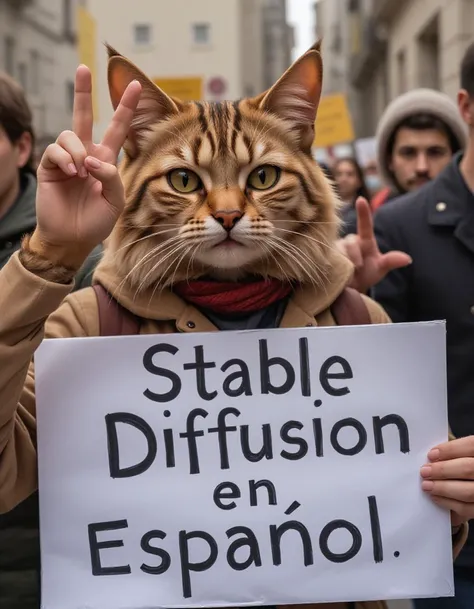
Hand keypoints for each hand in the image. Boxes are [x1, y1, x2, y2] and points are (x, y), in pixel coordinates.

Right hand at [34, 65, 141, 267]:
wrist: (72, 238)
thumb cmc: (96, 221)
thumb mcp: (115, 201)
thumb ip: (112, 178)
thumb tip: (94, 158)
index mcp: (106, 160)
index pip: (117, 128)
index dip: (125, 107)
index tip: (134, 85)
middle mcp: (86, 154)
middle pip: (84, 115)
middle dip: (83, 92)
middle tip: (84, 67)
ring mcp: (67, 159)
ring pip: (70, 133)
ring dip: (79, 150)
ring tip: (83, 173)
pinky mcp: (50, 166)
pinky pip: (56, 149)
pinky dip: (67, 158)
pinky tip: (73, 173)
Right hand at [336, 197, 411, 292]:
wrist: (351, 288)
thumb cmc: (367, 274)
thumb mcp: (380, 268)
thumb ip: (391, 261)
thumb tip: (408, 259)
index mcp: (364, 240)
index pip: (365, 224)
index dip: (363, 212)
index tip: (361, 199)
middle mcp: (349, 241)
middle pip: (350, 242)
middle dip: (355, 255)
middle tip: (359, 267)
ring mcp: (336, 249)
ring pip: (339, 251)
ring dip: (345, 262)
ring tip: (348, 273)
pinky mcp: (326, 257)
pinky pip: (328, 258)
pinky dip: (334, 265)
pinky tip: (334, 271)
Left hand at [421, 437, 473, 527]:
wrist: (472, 486)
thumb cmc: (466, 468)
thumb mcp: (465, 456)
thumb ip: (454, 455)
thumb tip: (433, 457)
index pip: (471, 445)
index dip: (450, 449)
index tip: (432, 454)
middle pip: (468, 469)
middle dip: (442, 470)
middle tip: (425, 471)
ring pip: (468, 491)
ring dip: (442, 488)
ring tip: (426, 485)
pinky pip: (466, 508)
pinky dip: (448, 502)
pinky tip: (435, 497)